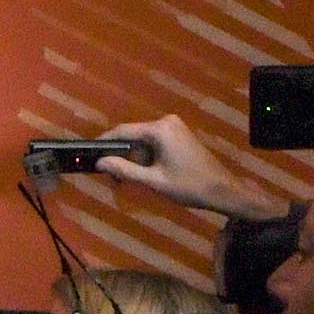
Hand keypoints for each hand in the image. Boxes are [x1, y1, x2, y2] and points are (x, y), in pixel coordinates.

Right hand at [95, 116, 284, 221]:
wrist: (223, 191)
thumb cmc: (189, 186)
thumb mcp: (153, 181)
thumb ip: (125, 170)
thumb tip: (100, 162)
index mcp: (159, 129)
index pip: (123, 132)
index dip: (104, 143)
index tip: (90, 153)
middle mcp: (166, 122)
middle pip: (133, 136)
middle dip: (122, 156)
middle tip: (113, 178)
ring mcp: (175, 127)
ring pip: (143, 141)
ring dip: (135, 159)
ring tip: (130, 180)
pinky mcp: (180, 134)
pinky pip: (155, 142)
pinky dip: (148, 157)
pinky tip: (147, 173)